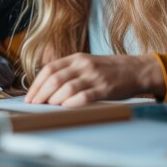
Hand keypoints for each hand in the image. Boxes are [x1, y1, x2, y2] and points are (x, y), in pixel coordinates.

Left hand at [25, 53, 165, 106]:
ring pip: (67, 87)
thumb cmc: (109, 70)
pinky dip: (72, 102)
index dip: (37, 84)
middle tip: (34, 105)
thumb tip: (46, 88)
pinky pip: (85, 96)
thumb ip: (70, 71)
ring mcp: (94, 76)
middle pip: (55, 78)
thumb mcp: (87, 64)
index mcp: (77, 58)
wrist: (137, 69)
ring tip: (47, 107)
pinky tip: (65, 108)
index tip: (29, 96)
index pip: (50, 69)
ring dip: (54, 99)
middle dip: (41, 93)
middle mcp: (84, 65)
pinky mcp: (105, 88)